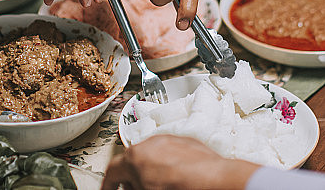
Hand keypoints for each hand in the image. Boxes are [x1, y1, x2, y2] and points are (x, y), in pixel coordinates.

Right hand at [101, 135, 257, 189]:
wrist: (215, 182)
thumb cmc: (183, 189)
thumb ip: (132, 188)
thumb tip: (130, 188)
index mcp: (135, 157)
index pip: (112, 171)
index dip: (109, 185)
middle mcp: (151, 143)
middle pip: (132, 160)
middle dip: (132, 178)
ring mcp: (170, 140)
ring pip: (152, 154)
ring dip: (150, 170)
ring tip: (158, 186)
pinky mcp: (188, 142)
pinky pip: (171, 152)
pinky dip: (168, 164)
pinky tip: (175, 179)